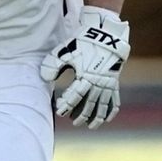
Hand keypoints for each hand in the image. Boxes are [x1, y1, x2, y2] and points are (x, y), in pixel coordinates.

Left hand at [40, 6, 130, 128]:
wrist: (106, 34)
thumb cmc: (83, 42)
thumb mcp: (66, 50)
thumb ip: (54, 64)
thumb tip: (45, 78)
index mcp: (85, 76)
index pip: (74, 96)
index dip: (66, 105)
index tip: (59, 111)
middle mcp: (98, 82)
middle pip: (89, 105)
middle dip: (80, 115)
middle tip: (73, 121)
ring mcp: (108, 84)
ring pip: (103, 106)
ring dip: (97, 118)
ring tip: (90, 126)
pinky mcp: (115, 82)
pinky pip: (115, 100)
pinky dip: (112, 111)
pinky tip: (107, 119)